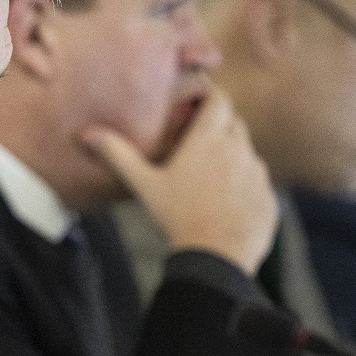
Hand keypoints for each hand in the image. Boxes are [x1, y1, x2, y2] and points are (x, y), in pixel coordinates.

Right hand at [79, 87, 277, 272]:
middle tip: (198, 147)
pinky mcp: (269, 196)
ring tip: (210, 183)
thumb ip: (118, 155)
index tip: (199, 106)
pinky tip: (226, 207)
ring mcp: (258, 173)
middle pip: (234, 125)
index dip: (211, 99)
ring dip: (233, 160)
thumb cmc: (177, 216)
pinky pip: (258, 184)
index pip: (220, 100)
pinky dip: (245, 188)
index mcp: (209, 138)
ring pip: (247, 155)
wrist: (217, 257)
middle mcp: (239, 148)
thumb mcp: (144, 184)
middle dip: (219, 129)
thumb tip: (86, 134)